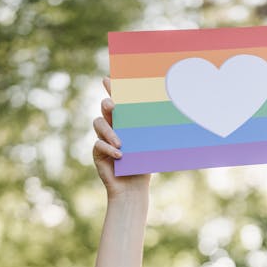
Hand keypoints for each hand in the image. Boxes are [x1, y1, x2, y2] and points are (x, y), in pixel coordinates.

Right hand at [92, 77, 150, 198]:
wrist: (133, 188)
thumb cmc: (143, 165)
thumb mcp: (149, 146)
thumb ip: (151, 131)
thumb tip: (168, 113)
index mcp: (125, 121)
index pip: (118, 100)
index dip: (112, 88)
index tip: (109, 78)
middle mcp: (112, 126)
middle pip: (105, 108)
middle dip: (108, 105)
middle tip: (113, 107)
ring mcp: (102, 138)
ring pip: (98, 124)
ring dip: (109, 131)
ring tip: (121, 143)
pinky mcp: (97, 152)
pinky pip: (99, 145)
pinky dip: (109, 149)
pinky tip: (120, 155)